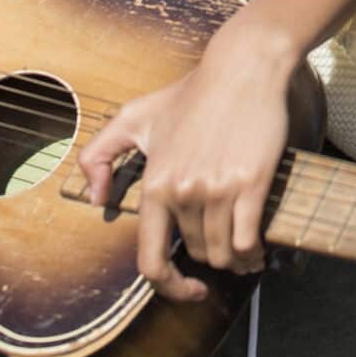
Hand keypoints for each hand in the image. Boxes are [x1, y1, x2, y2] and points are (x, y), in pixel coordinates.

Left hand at [76, 22, 300, 295]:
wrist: (242, 68)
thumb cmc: (191, 93)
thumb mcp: (134, 117)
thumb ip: (100, 155)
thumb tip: (98, 200)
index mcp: (154, 184)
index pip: (151, 260)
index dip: (170, 287)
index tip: (188, 287)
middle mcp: (183, 192)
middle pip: (195, 253)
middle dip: (210, 258)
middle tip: (222, 251)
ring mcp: (217, 189)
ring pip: (224, 251)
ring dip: (234, 261)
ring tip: (244, 256)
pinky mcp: (250, 183)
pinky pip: (248, 240)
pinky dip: (253, 253)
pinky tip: (257, 252)